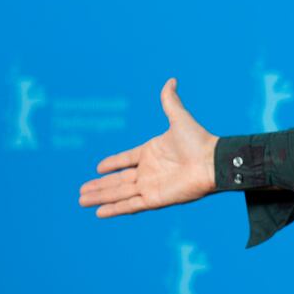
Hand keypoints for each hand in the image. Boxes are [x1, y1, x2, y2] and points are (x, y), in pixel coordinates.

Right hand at [78, 77, 218, 217]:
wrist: (213, 161)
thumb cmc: (199, 141)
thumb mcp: (180, 118)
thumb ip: (170, 102)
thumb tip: (171, 80)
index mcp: (151, 152)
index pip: (126, 159)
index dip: (112, 163)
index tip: (98, 167)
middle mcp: (149, 171)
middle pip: (118, 180)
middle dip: (99, 186)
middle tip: (80, 192)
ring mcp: (151, 186)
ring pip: (119, 193)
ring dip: (100, 197)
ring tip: (81, 200)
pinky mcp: (155, 199)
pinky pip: (130, 205)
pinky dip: (114, 208)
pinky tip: (99, 213)